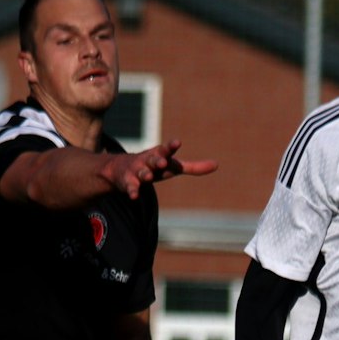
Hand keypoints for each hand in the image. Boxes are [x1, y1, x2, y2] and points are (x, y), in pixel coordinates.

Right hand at [99, 140, 217, 198]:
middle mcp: (148, 161)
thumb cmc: (154, 166)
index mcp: (160, 155)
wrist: (121, 169)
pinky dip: (132, 191)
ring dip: (145, 174)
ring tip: (148, 177)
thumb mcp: (173, 167)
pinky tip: (134, 196)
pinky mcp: (127, 182)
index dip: (171, 146)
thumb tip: (217, 165)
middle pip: (153, 159)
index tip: (177, 143)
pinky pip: (130, 187)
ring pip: (141, 172)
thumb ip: (193, 167)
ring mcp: (136, 171)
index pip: (166, 149)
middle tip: (162, 162)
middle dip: (157, 160)